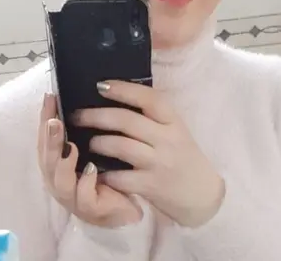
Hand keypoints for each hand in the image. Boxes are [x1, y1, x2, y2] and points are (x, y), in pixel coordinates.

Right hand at [37, 93, 142, 226]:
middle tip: (54, 120)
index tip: (50, 97)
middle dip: (49, 139)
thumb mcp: (93, 149)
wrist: (124, 209)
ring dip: (63, 162)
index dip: (45, 118)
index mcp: (59, 163)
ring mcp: (72, 196)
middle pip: (47, 159)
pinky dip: (85, 183)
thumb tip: (86, 96)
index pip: (46, 138)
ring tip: (70, 146)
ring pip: (60, 181)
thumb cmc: (107, 175)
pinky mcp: (90, 209)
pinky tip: (91, 169)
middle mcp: (60, 180)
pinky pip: (83, 197)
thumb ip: (84, 129)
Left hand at [72, 81, 224, 227]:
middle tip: (77, 115)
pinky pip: (120, 177)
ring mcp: (159, 163)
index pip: (148, 98)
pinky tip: (94, 170)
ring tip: (87, 142)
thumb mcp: (175, 130)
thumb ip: (153, 116)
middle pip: (127, 120)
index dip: (123, 89)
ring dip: (98, 142)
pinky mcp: (151, 186)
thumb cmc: (183, 156)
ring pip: (120, 146)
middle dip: (97, 116)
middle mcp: (167, 138)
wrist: (203, 195)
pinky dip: (104, 173)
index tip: (100, 85)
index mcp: (173, 120)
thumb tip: (117, 96)